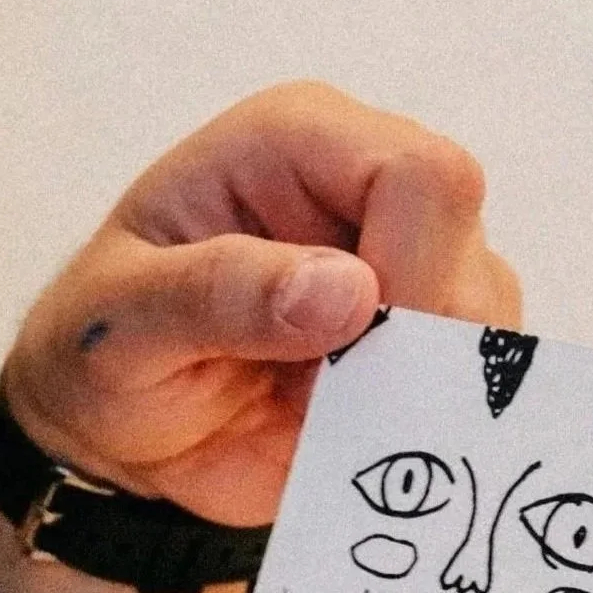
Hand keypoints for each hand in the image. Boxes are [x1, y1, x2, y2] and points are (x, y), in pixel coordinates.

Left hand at [0, 82, 521, 592]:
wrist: (119, 448)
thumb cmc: (103, 359)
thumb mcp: (121, 326)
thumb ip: (216, 297)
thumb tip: (348, 292)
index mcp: (298, 143)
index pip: (421, 176)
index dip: (408, 270)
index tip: (343, 344)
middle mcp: (370, 193)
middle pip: (472, 253)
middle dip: (416, 345)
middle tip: (325, 392)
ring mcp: (411, 274)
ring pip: (489, 327)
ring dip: (420, 392)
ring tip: (325, 413)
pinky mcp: (427, 350)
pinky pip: (480, 389)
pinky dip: (430, 428)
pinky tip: (355, 436)